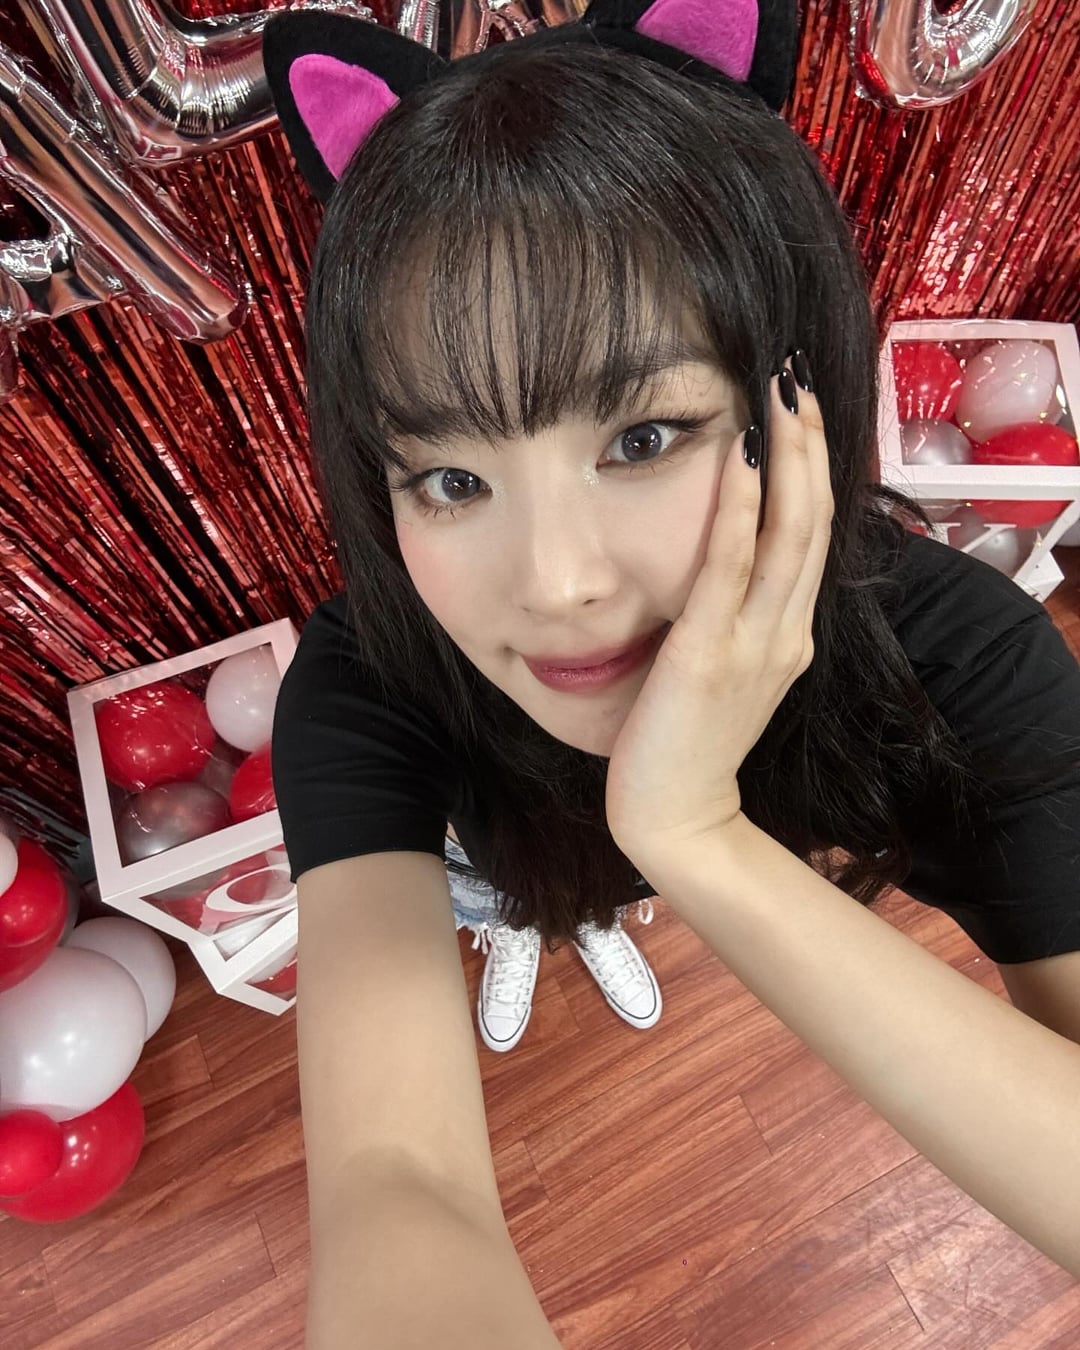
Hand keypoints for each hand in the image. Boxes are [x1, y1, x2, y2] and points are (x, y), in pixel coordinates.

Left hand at [604, 355, 833, 871]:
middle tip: (795, 375)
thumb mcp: (727, 672)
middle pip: (814, 519)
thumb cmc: (687, 742)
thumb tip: (723, 565)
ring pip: (789, 531)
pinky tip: (741, 454)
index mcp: (788, 633)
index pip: (811, 534)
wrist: (674, 815)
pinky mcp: (709, 652)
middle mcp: (784, 630)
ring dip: (787, 455)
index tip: (798, 409)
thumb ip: (735, 620)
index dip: (812, 466)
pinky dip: (740, 506)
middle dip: (809, 442)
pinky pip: (731, 566)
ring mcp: (754, 641)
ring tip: (780, 392)